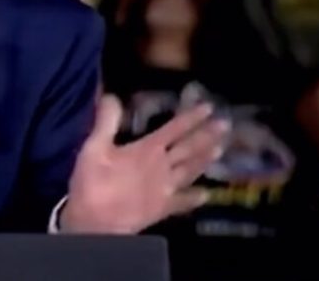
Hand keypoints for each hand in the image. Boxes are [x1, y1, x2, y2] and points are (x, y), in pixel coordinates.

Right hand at [61, 95, 227, 233]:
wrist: (96, 224)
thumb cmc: (93, 183)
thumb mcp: (94, 147)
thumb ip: (106, 121)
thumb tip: (113, 95)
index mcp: (147, 150)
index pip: (174, 129)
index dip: (191, 117)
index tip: (208, 107)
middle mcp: (162, 167)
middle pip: (189, 149)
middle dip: (207, 135)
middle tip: (225, 125)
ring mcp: (165, 189)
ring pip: (190, 171)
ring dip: (205, 160)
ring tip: (220, 150)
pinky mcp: (163, 208)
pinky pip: (183, 202)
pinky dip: (195, 197)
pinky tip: (206, 194)